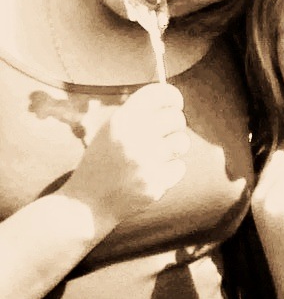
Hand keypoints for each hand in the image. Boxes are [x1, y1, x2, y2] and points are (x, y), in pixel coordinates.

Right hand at [60, 83, 188, 227]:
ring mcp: (145, 162)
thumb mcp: (111, 130)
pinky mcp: (154, 184)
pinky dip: (170, 171)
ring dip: (174, 148)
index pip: (159, 94)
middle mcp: (133, 137)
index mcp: (121, 120)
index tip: (175, 103)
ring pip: (182, 142)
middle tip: (167, 132)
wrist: (87, 204)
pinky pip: (179, 167)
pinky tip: (152, 175)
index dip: (172, 96)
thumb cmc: (103, 161)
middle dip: (175, 125)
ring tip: (157, 155)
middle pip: (176, 118)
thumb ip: (138, 114)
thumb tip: (172, 102)